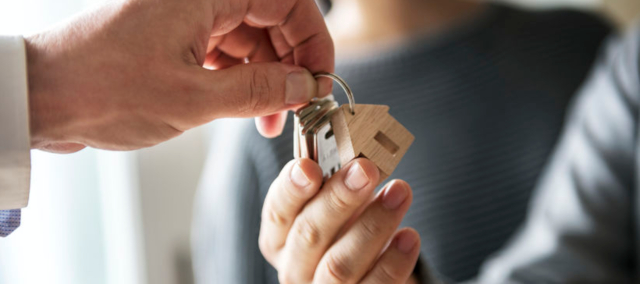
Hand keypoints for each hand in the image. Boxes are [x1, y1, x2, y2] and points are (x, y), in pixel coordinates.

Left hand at [25, 0, 333, 152]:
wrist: (43, 99)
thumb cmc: (103, 89)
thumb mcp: (193, 98)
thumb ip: (259, 91)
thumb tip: (305, 87)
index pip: (285, 1)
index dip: (312, 40)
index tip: (321, 79)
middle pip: (271, 21)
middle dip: (290, 66)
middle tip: (299, 107)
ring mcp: (188, 19)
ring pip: (249, 42)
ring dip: (266, 82)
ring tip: (270, 121)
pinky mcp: (176, 41)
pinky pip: (225, 56)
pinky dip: (240, 84)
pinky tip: (246, 113)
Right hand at [259, 158, 420, 283]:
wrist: (363, 275)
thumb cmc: (343, 231)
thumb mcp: (330, 206)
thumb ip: (333, 186)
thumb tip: (357, 159)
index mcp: (279, 237)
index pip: (277, 211)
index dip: (291, 188)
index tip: (309, 166)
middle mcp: (294, 267)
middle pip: (309, 235)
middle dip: (339, 199)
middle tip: (365, 170)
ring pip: (341, 265)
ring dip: (373, 225)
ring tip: (399, 193)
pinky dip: (393, 261)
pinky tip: (409, 236)